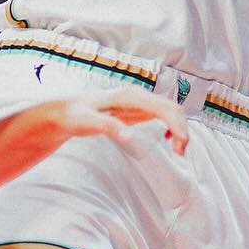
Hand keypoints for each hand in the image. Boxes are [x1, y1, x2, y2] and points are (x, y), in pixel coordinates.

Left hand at [23, 88, 189, 156]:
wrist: (66, 111)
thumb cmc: (75, 115)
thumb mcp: (87, 122)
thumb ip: (108, 127)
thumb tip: (129, 137)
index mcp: (129, 96)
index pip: (163, 107)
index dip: (177, 124)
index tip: (181, 144)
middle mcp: (137, 95)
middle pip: (171, 107)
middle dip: (182, 128)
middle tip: (179, 153)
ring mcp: (139, 101)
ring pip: (170, 110)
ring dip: (179, 128)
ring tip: (177, 150)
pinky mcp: (138, 108)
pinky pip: (163, 114)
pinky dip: (172, 126)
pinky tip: (167, 139)